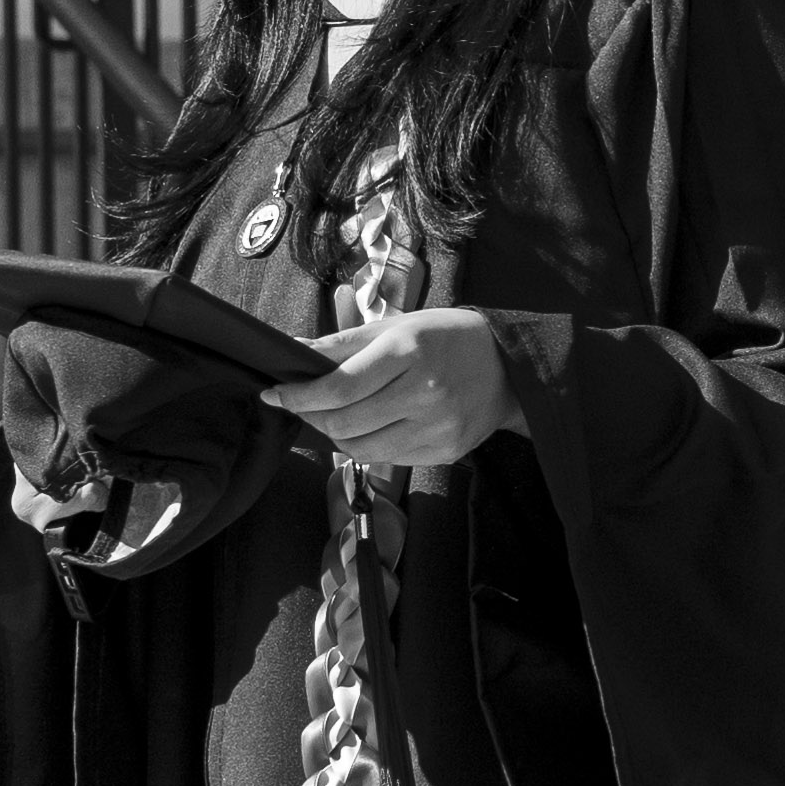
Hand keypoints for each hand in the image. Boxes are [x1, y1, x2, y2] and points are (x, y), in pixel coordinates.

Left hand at [274, 304, 512, 481]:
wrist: (509, 366)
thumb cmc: (447, 337)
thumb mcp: (397, 326)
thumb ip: (343, 343)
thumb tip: (294, 351)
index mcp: (409, 351)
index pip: (338, 387)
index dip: (298, 396)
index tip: (275, 394)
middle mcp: (424, 392)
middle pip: (344, 422)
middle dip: (311, 416)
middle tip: (301, 405)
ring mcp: (437, 427)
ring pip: (361, 449)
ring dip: (335, 436)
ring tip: (333, 417)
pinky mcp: (445, 451)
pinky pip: (388, 459)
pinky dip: (367, 446)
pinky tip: (369, 427)